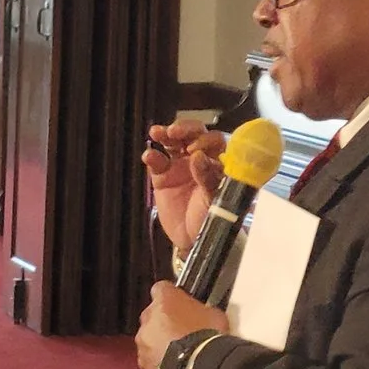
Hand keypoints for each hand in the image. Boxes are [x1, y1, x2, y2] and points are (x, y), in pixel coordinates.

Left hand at [136, 283, 229, 368]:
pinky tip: (173, 362)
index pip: (161, 288)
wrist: (198, 365)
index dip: (170, 296)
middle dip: (164, 321)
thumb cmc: (206, 338)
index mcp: (165, 299)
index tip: (177, 302)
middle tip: (181, 329)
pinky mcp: (143, 359)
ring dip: (159, 340)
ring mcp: (144, 339)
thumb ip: (199, 308)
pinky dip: (157, 358)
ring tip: (178, 349)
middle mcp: (149, 317)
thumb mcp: (212, 313)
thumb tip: (203, 312)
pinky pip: (148, 356)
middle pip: (153, 314)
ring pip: (148, 336)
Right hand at [144, 123, 227, 259]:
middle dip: (184, 130)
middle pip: (193, 135)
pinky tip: (149, 156)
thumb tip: (197, 156)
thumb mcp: (216, 199)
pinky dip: (152, 156)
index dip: (204, 139)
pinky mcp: (162, 176)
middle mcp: (201, 159)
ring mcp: (181, 166)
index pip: (215, 141)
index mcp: (220, 162)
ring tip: (157, 133)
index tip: (195, 148)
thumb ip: (208, 177)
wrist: (194, 239)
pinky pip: (157, 161)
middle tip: (174, 132)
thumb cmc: (214, 218)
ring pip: (173, 142)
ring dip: (165, 134)